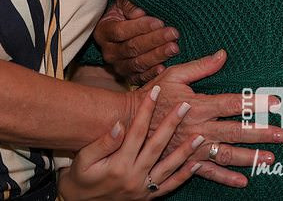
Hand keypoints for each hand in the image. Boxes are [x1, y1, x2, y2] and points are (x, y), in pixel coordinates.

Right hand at [59, 85, 200, 199]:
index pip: (135, 132)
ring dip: (185, 151)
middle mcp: (134, 177)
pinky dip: (184, 176)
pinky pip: (170, 186)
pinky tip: (197, 164)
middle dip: (172, 124)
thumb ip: (103, 143)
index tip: (155, 92)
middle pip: (157, 146)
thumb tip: (120, 124)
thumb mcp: (84, 160)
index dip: (146, 110)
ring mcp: (143, 188)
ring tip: (200, 135)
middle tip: (185, 106)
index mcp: (118, 165)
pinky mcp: (148, 197)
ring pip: (169, 168)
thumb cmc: (82, 178)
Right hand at [94, 0, 179, 84]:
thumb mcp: (122, 2)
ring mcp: (117, 66)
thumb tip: (139, 13)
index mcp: (103, 32)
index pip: (121, 31)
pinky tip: (164, 68)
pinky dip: (152, 74)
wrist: (124, 28)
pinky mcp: (128, 77)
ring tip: (174, 48)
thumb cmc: (125, 11)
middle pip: (131, 48)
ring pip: (137, 64)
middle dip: (154, 40)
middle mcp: (108, 52)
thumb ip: (129, 5)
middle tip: (173, 34)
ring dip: (157, 56)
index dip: (140, 27)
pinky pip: (139, 78)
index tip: (159, 22)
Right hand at [147, 50, 282, 187]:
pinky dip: (226, 178)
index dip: (255, 102)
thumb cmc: (153, 96)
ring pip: (227, 154)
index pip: (234, 103)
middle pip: (236, 131)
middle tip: (281, 134)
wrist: (129, 123)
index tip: (275, 103)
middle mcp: (200, 128)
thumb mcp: (175, 75)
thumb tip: (223, 54)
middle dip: (260, 133)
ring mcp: (195, 147)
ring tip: (270, 158)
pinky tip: (243, 181)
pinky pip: (209, 172)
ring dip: (250, 157)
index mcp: (199, 105)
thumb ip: (201, 66)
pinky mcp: (187, 161)